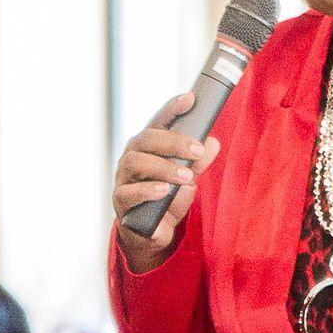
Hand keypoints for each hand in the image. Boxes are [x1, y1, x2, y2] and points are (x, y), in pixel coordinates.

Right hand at [112, 94, 221, 271]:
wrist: (151, 233)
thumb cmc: (168, 199)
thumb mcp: (187, 179)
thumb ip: (198, 163)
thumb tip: (212, 143)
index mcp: (149, 146)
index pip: (159, 122)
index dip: (173, 108)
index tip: (191, 98)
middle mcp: (132, 156)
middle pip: (146, 139)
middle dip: (173, 142)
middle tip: (197, 150)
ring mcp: (123, 178)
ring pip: (136, 163)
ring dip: (164, 168)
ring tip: (186, 177)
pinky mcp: (120, 201)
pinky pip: (129, 192)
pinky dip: (148, 190)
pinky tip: (164, 191)